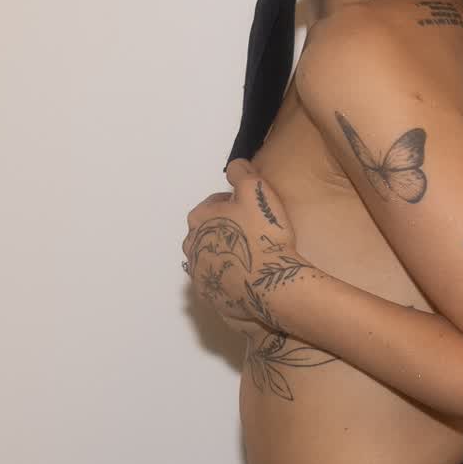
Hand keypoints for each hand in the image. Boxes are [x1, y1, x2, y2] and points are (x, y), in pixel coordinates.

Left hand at [181, 158, 303, 327]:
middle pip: (206, 231)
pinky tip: (246, 278)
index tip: (250, 209)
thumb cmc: (262, 234)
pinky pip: (216, 282)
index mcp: (198, 219)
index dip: (232, 203)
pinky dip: (227, 278)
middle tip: (250, 232)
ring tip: (248, 257)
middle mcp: (191, 246)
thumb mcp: (256, 190)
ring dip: (222, 254)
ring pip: (208, 257)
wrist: (270, 285)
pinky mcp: (210, 297)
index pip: (212, 204)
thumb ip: (241, 172)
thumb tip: (234, 166)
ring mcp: (198, 275)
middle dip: (223, 229)